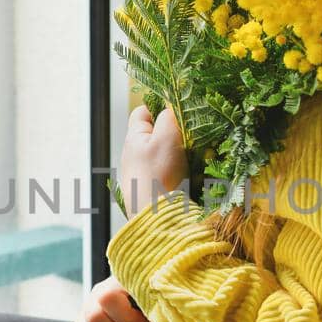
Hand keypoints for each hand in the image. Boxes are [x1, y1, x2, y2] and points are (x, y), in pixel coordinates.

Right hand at [69, 275, 159, 321]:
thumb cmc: (163, 316)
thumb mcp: (163, 305)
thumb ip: (156, 300)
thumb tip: (152, 305)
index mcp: (117, 285)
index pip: (107, 298)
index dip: (126, 316)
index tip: (141, 321)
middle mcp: (96, 298)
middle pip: (94, 319)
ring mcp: (85, 318)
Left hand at [118, 102, 188, 218]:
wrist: (152, 214)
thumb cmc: (157, 173)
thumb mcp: (167, 136)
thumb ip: (169, 117)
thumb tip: (171, 107)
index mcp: (134, 137)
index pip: (142, 111)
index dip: (159, 106)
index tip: (177, 112)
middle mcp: (132, 153)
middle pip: (153, 133)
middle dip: (171, 133)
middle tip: (188, 137)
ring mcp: (139, 172)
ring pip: (160, 154)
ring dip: (175, 155)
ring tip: (189, 158)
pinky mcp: (148, 189)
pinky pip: (163, 172)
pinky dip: (174, 172)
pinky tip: (185, 176)